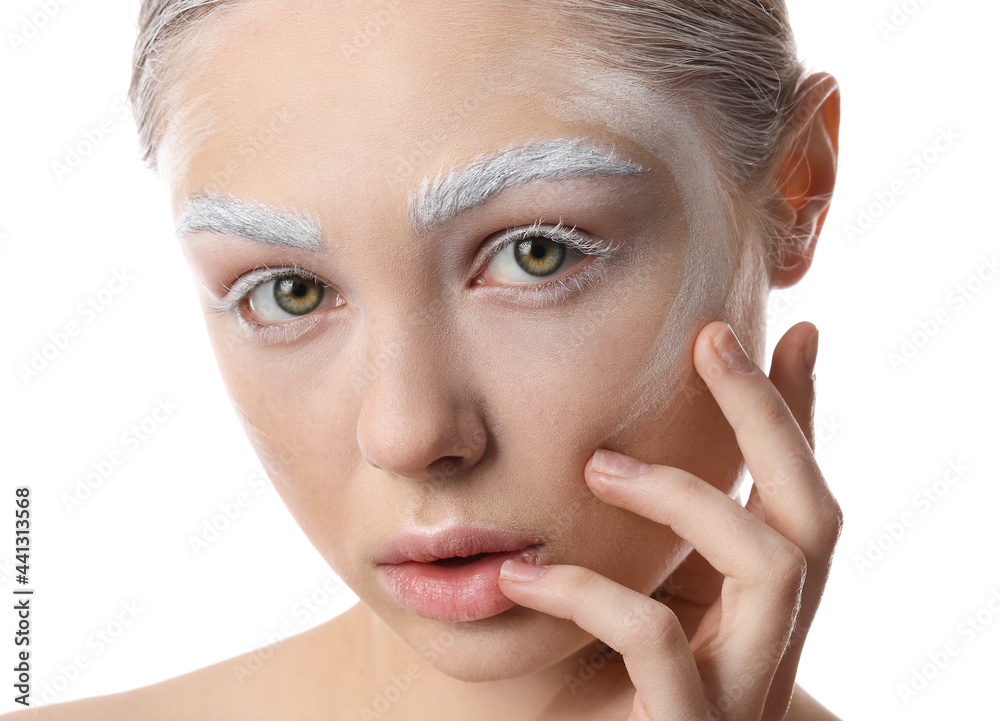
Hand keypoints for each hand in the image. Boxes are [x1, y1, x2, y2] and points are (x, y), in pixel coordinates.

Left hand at [497, 320, 843, 719]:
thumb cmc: (586, 684)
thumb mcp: (627, 588)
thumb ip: (649, 523)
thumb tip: (638, 425)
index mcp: (755, 610)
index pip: (805, 500)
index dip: (803, 415)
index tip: (793, 324)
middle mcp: (768, 649)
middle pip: (817, 521)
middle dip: (769, 418)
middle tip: (711, 343)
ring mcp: (737, 696)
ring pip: (768, 565)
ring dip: (682, 495)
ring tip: (595, 467)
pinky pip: (653, 638)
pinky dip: (585, 589)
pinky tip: (519, 576)